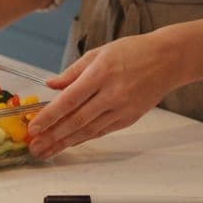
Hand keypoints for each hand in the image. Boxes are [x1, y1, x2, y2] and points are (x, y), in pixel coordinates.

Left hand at [26, 31, 183, 158]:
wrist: (168, 60)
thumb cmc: (133, 51)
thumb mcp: (99, 53)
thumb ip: (73, 72)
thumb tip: (51, 84)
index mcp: (100, 74)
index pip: (69, 100)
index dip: (49, 116)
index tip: (34, 127)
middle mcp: (111, 94)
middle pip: (77, 120)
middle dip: (53, 136)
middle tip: (35, 146)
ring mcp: (122, 108)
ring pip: (89, 130)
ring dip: (65, 142)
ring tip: (47, 151)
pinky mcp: (129, 118)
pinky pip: (102, 131)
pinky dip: (84, 138)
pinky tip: (69, 144)